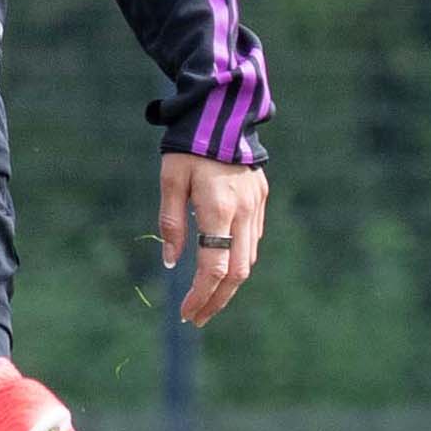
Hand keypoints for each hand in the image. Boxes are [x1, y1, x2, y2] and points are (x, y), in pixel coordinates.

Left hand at [161, 151, 266, 323]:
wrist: (222, 113)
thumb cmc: (188, 147)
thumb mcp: (170, 181)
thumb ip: (171, 223)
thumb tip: (171, 262)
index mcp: (219, 208)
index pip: (215, 267)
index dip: (201, 295)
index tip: (186, 312)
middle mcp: (243, 212)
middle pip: (238, 272)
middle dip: (217, 300)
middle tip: (197, 318)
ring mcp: (256, 206)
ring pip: (250, 259)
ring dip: (229, 284)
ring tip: (207, 300)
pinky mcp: (260, 199)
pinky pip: (252, 240)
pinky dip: (239, 260)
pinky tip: (222, 268)